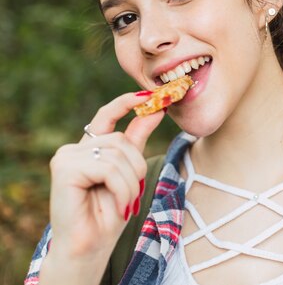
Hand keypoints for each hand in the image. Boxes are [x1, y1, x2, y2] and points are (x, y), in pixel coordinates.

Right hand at [39, 92, 163, 283]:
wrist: (90, 248)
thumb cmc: (108, 214)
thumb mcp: (130, 173)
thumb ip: (137, 140)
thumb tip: (155, 109)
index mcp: (89, 149)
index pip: (107, 115)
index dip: (127, 103)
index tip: (150, 96)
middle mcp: (74, 149)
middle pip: (121, 140)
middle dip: (136, 168)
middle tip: (132, 194)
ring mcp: (66, 157)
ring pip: (118, 154)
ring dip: (131, 183)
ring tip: (124, 202)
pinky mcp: (64, 169)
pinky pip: (109, 168)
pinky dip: (121, 188)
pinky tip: (117, 204)